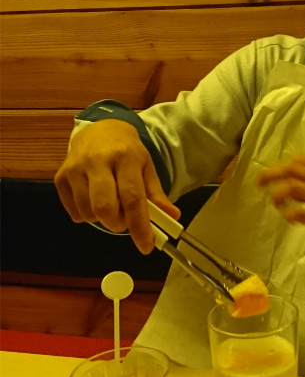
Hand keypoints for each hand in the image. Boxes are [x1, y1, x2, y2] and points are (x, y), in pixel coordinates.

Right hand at [54, 119, 179, 253]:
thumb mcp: (146, 168)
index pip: (132, 198)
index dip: (139, 226)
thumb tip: (172, 218)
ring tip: (109, 204)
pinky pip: (73, 211)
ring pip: (88, 213)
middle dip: (117, 224)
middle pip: (104, 208)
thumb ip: (156, 195)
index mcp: (125, 158)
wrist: (99, 130)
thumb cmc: (127, 152)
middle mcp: (98, 161)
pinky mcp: (60, 176)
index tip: (146, 246)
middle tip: (124, 220)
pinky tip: (92, 200)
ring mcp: (75, 168)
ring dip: (101, 219)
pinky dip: (86, 214)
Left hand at [258, 153, 304, 250]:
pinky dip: (290, 215)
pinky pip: (301, 213)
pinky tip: (290, 219)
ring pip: (293, 188)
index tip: (269, 174)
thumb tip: (300, 177)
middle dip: (270, 175)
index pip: (300, 160)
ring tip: (276, 203)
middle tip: (259, 184)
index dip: (280, 165)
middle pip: (292, 170)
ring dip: (278, 195)